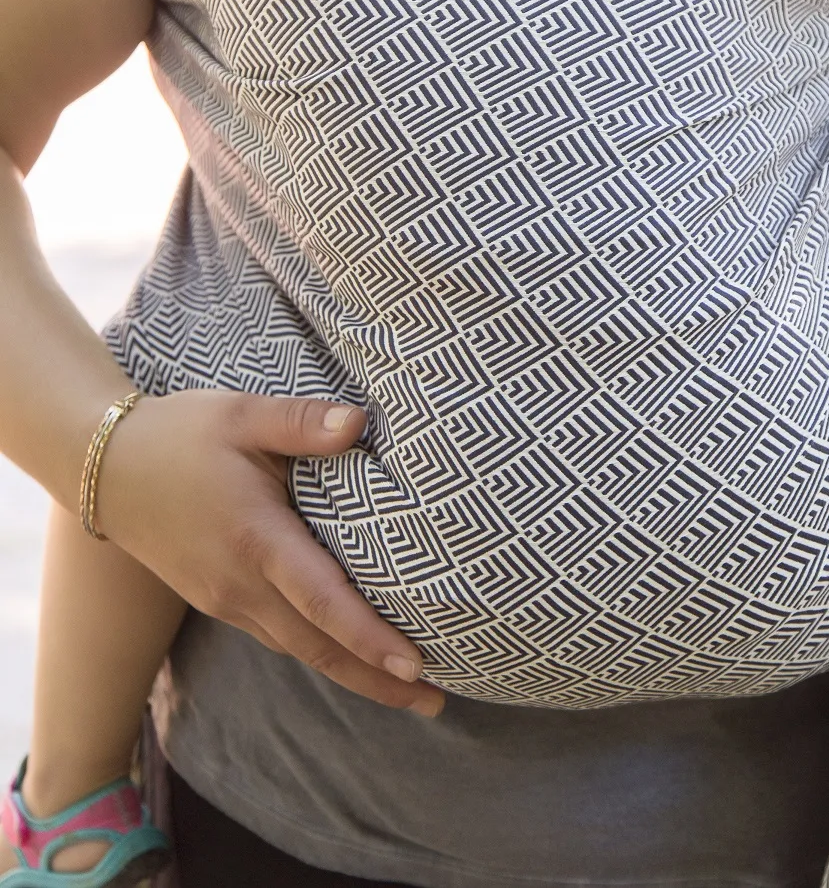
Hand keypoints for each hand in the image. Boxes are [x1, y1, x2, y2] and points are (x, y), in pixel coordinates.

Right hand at [95, 390, 443, 714]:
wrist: (105, 468)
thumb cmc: (180, 434)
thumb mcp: (243, 413)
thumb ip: (303, 421)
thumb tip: (359, 422)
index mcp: (256, 539)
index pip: (323, 602)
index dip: (370, 638)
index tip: (417, 667)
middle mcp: (240, 584)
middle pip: (318, 647)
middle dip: (377, 680)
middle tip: (436, 701)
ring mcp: (225, 599)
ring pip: (298, 649)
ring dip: (352, 673)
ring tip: (407, 690)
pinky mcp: (218, 600)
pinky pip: (278, 636)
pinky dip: (320, 652)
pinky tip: (349, 655)